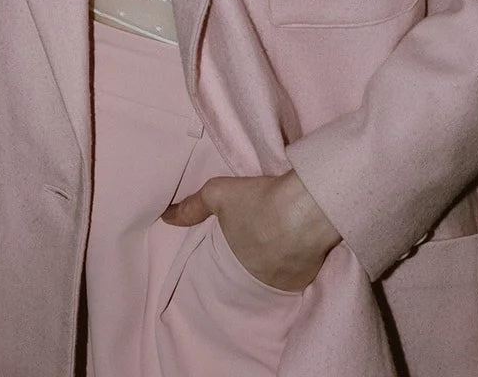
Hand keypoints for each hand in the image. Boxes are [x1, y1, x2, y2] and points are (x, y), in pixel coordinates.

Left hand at [161, 170, 341, 292]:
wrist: (305, 208)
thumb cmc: (258, 201)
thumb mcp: (218, 194)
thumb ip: (192, 207)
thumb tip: (166, 218)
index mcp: (236, 264)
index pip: (230, 267)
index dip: (234, 254)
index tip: (239, 245)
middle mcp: (261, 281)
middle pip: (255, 269)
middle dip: (256, 257)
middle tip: (261, 237)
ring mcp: (287, 282)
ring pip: (278, 273)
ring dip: (278, 261)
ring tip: (282, 239)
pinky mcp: (311, 276)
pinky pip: (301, 272)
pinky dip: (299, 261)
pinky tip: (301, 243)